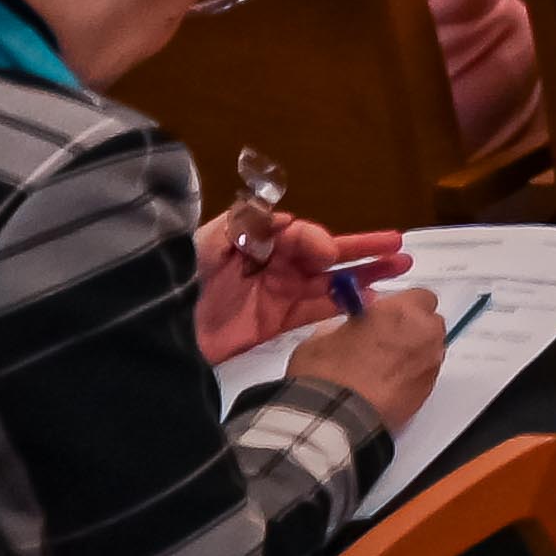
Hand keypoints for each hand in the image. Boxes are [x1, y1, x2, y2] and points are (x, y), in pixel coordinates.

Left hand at [195, 208, 412, 362]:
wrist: (155, 336)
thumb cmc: (178, 285)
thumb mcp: (203, 247)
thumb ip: (244, 226)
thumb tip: (289, 218)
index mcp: (254, 243)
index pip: (297, 236)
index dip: (316, 241)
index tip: (328, 253)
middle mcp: (270, 265)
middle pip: (323, 254)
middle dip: (361, 248)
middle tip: (398, 245)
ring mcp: (275, 295)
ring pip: (329, 280)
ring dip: (364, 273)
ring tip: (400, 267)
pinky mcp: (275, 325)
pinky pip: (318, 310)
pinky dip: (345, 304)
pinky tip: (372, 300)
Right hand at [282, 284, 448, 428]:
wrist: (334, 418)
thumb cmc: (326, 376)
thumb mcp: (323, 336)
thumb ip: (350, 321)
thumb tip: (357, 321)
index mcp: (400, 311)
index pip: (418, 296)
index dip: (401, 307)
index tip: (386, 315)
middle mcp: (422, 333)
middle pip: (428, 322)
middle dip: (410, 328)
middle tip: (384, 341)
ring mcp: (429, 362)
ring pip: (429, 348)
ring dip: (413, 351)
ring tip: (382, 366)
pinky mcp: (428, 389)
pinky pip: (425, 373)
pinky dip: (412, 374)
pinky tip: (386, 384)